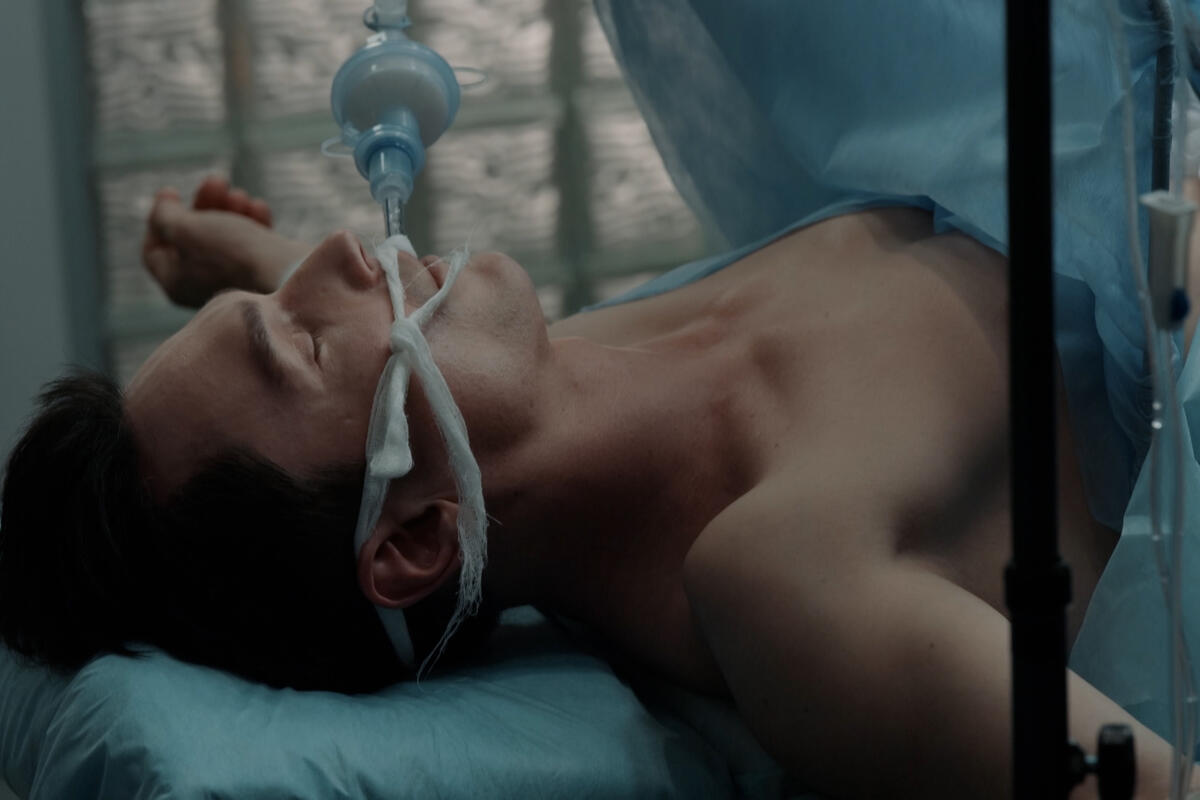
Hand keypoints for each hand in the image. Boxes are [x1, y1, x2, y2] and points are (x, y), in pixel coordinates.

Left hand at [141, 176, 308, 307]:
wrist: (288, 273)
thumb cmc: (233, 254)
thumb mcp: (186, 229)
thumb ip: (165, 216)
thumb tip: (164, 208)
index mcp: (176, 282)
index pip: (154, 248)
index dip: (159, 216)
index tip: (173, 191)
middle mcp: (201, 286)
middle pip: (191, 238)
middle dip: (203, 205)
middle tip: (216, 181)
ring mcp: (233, 280)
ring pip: (222, 237)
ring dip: (229, 208)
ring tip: (241, 195)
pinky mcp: (261, 273)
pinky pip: (249, 243)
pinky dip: (251, 221)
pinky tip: (260, 208)